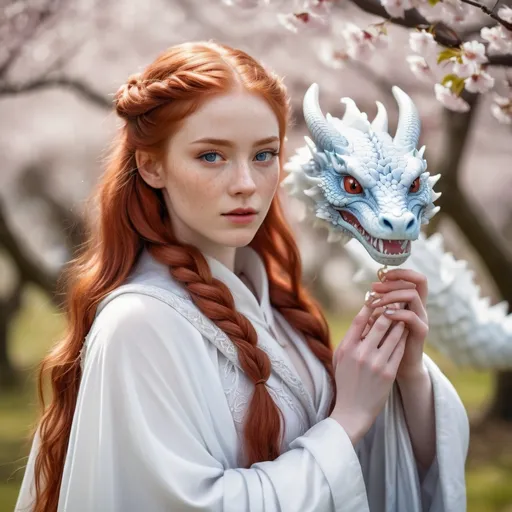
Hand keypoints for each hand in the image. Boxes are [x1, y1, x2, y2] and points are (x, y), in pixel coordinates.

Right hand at [330, 304, 406, 444]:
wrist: (352, 411)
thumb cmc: (345, 380)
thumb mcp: (340, 357)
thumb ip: (350, 338)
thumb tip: (362, 317)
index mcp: (347, 347)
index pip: (360, 319)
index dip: (370, 305)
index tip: (376, 298)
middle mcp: (361, 353)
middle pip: (380, 322)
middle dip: (390, 309)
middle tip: (396, 300)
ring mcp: (376, 363)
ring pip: (394, 334)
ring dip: (400, 321)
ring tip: (403, 312)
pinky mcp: (389, 372)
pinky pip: (400, 349)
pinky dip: (403, 337)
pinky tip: (406, 330)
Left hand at [366, 268, 428, 379]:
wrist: (399, 367)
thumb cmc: (387, 342)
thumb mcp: (382, 321)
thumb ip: (380, 307)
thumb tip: (368, 293)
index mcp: (412, 302)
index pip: (415, 278)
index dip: (401, 273)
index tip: (382, 276)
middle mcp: (420, 307)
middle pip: (415, 283)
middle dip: (392, 282)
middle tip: (374, 287)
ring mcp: (422, 318)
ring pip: (412, 295)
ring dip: (391, 295)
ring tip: (375, 302)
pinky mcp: (420, 331)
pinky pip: (411, 316)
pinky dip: (396, 312)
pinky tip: (384, 315)